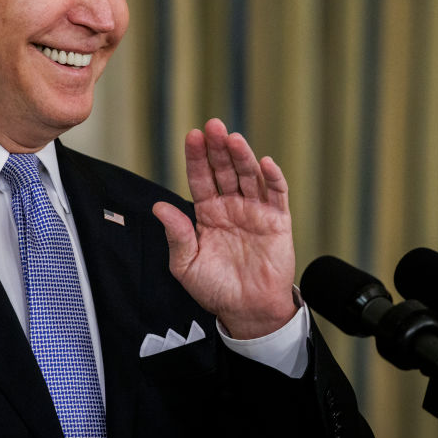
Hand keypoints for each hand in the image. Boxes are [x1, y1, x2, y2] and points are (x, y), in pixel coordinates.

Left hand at [152, 118, 296, 339]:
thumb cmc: (215, 289)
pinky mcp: (278, 221)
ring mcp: (255, 211)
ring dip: (242, 156)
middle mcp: (231, 206)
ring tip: (234, 139)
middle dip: (218, 147)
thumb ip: (176, 235)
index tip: (192, 135)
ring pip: (249, 176)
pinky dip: (273, 178)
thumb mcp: (186, 264)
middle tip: (213, 126)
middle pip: (224, 169)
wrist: (247, 311)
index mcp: (207, 213)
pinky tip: (265, 163)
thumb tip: (159, 207)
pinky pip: (277, 195)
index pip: (200, 177)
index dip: (196, 157)